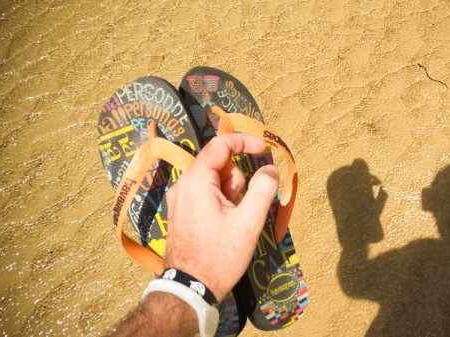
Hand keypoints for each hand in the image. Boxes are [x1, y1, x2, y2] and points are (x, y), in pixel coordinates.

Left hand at [164, 134, 279, 301]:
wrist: (191, 289)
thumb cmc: (220, 255)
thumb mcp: (248, 222)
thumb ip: (263, 189)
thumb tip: (270, 168)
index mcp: (196, 181)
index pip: (220, 145)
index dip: (244, 141)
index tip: (264, 148)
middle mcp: (182, 185)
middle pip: (218, 164)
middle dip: (237, 179)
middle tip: (243, 206)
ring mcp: (179, 200)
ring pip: (213, 181)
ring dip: (230, 192)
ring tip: (234, 220)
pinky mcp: (181, 213)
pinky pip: (205, 194)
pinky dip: (220, 201)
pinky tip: (225, 224)